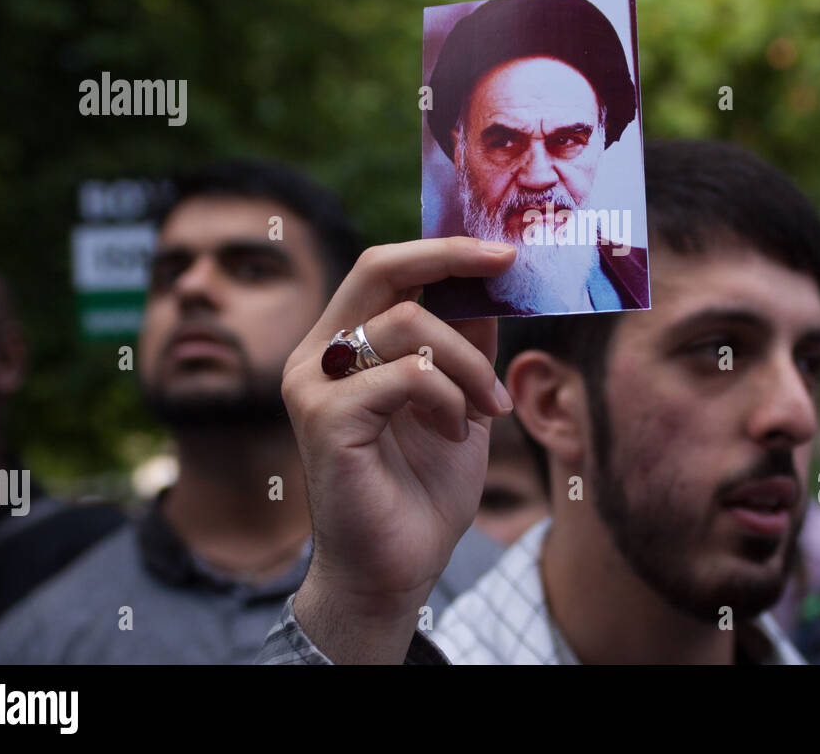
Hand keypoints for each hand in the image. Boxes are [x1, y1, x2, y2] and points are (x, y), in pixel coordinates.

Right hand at [283, 237, 516, 661]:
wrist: (396, 570)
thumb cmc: (423, 488)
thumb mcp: (459, 399)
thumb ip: (465, 342)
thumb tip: (491, 285)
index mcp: (342, 344)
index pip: (384, 269)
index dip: (443, 250)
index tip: (504, 252)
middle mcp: (316, 355)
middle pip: (379, 269)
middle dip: (450, 257)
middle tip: (507, 264)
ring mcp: (312, 385)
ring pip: (406, 323)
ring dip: (467, 360)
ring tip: (487, 405)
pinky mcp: (324, 418)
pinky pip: (406, 375)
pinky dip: (448, 398)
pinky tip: (456, 433)